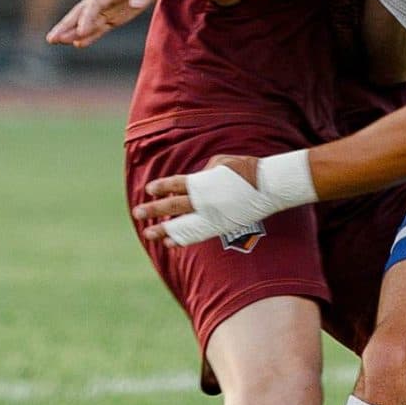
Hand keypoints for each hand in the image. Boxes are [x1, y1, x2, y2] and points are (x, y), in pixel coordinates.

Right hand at [47, 0, 175, 46]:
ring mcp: (109, 6)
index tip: (80, 31)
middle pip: (83, 11)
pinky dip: (89, 35)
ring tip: (56, 42)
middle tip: (51, 38)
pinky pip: (100, 26)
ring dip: (72, 31)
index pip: (97, 3)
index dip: (87, 17)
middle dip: (67, 25)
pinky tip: (78, 44)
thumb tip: (135, 4)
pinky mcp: (116, 14)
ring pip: (87, 20)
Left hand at [133, 154, 261, 244]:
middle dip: (154, 210)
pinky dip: (182, 238)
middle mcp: (204, 201)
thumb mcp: (222, 162)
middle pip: (174, 206)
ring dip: (164, 229)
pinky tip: (169, 242)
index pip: (176, 185)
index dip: (162, 187)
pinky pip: (197, 235)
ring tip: (148, 232)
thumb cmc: (246, 169)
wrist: (268, 186)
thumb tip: (195, 179)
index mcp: (204, 182)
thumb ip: (204, 171)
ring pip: (182, 225)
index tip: (149, 190)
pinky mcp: (221, 226)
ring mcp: (212, 216)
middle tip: (137, 212)